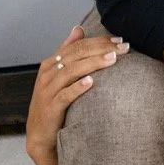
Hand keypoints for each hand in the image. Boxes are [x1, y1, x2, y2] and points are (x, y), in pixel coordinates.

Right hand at [25, 26, 129, 159]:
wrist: (40, 136)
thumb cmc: (52, 104)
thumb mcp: (58, 75)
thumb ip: (67, 52)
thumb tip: (79, 28)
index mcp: (50, 64)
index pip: (77, 46)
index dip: (98, 41)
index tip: (119, 39)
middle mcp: (48, 75)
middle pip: (75, 55)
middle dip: (101, 49)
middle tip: (123, 47)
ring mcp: (48, 91)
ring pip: (71, 71)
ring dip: (93, 64)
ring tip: (112, 59)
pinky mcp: (51, 108)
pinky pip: (65, 95)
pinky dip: (77, 87)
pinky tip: (91, 82)